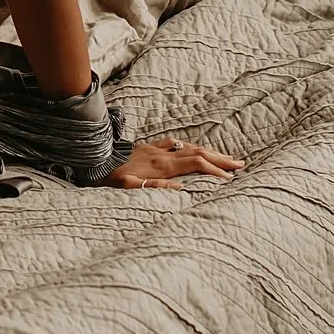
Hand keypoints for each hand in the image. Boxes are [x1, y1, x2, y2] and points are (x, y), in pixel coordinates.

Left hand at [105, 135, 242, 189]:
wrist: (93, 158)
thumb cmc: (109, 177)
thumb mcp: (128, 187)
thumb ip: (154, 187)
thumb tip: (181, 189)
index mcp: (160, 166)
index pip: (195, 165)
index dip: (214, 171)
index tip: (230, 179)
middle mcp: (162, 155)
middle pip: (198, 153)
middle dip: (220, 159)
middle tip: (240, 165)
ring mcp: (156, 149)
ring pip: (189, 147)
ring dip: (209, 152)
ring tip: (224, 158)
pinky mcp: (148, 146)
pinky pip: (173, 144)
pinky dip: (188, 147)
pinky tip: (193, 148)